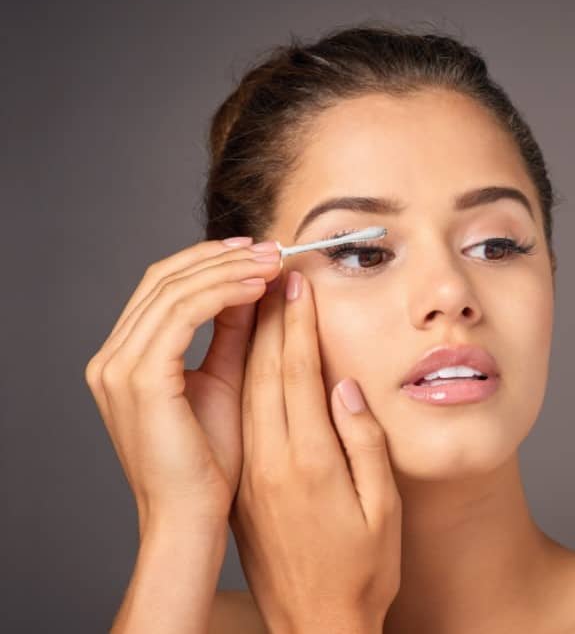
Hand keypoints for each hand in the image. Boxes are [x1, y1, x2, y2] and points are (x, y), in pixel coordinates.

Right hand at [84, 237, 282, 528]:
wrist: (192, 518)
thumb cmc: (210, 462)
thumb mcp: (225, 381)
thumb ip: (233, 334)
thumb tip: (254, 286)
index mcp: (126, 358)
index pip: (162, 286)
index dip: (209, 261)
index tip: (256, 251)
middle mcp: (111, 358)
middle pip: (164, 277)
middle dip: (222, 256)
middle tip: (270, 248)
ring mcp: (118, 367)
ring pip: (174, 288)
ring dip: (229, 269)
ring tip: (272, 263)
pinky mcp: (139, 378)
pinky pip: (183, 313)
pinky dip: (223, 292)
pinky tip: (259, 288)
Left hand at [230, 269, 401, 633]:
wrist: (315, 622)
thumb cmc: (362, 570)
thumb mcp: (383, 510)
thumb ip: (365, 445)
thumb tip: (347, 388)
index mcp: (309, 462)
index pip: (296, 374)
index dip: (296, 324)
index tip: (298, 283)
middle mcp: (272, 462)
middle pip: (262, 371)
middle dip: (267, 314)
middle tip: (271, 270)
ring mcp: (252, 473)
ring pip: (242, 388)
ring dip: (246, 337)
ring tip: (254, 295)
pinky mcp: (245, 484)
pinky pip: (238, 415)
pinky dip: (240, 373)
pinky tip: (244, 352)